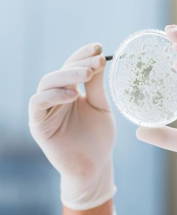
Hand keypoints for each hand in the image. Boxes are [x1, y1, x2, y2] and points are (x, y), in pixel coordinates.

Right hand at [29, 43, 115, 209]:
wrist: (95, 167)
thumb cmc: (99, 139)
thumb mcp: (101, 108)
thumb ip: (96, 87)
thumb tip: (99, 59)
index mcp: (70, 92)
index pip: (72, 68)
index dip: (83, 55)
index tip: (100, 47)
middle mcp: (56, 98)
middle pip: (60, 72)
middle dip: (79, 63)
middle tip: (97, 59)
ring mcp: (46, 111)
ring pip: (47, 83)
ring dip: (67, 75)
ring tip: (87, 73)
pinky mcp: (39, 125)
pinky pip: (38, 103)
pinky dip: (53, 95)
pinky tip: (73, 94)